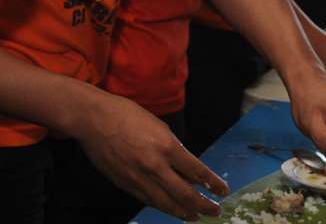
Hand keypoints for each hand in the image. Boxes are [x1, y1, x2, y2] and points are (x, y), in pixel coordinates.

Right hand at [77, 93, 227, 221]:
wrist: (96, 121)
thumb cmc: (130, 116)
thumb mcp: (160, 127)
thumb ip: (174, 149)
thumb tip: (187, 168)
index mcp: (167, 147)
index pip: (197, 172)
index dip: (212, 184)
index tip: (223, 191)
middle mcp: (154, 166)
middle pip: (184, 194)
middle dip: (202, 205)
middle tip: (215, 212)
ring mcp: (137, 178)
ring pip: (165, 203)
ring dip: (183, 212)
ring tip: (196, 217)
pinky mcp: (124, 185)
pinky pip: (147, 200)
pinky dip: (162, 206)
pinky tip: (171, 209)